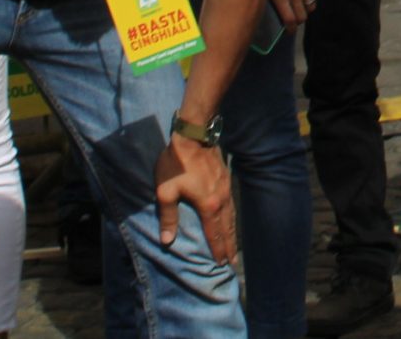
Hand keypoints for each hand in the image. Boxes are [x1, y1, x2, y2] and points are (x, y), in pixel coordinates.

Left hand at [155, 133, 235, 262]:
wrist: (193, 137)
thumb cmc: (176, 165)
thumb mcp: (166, 192)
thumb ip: (168, 217)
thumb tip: (167, 241)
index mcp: (208, 206)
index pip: (214, 233)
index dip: (217, 249)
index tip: (221, 264)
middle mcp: (222, 200)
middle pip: (227, 227)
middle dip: (230, 246)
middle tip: (232, 262)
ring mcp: (226, 189)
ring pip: (232, 216)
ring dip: (233, 233)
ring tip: (235, 246)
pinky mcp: (226, 179)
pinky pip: (231, 205)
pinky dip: (232, 217)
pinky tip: (231, 219)